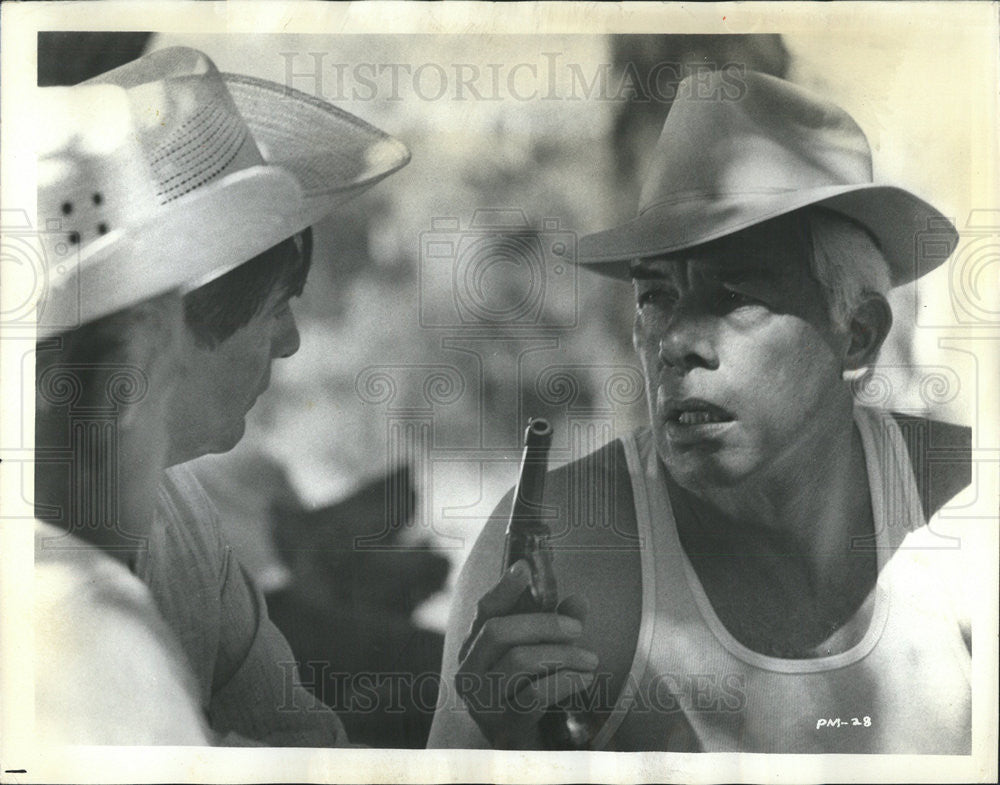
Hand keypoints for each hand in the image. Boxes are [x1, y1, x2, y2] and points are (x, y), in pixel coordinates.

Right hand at [455, 560, 597, 748]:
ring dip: (562, 654)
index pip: (484, 611)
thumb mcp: (544, 659)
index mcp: (475, 650)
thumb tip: (578, 601)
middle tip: (577, 629)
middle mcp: (468, 673)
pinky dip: (565, 680)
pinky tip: (584, 679)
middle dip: (544, 623)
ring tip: (590, 659)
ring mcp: (482, 702)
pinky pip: (535, 694)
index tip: (524, 568)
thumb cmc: (534, 699)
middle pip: (499, 631)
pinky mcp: (503, 727)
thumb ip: (557, 630)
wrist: (532, 756)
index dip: (503, 588)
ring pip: (518, 660)